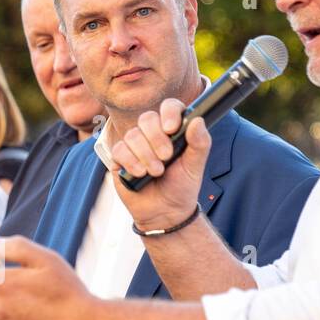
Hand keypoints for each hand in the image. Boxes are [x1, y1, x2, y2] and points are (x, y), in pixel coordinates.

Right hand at [109, 100, 211, 231]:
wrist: (165, 212)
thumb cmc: (181, 187)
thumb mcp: (195, 166)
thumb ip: (200, 143)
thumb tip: (198, 120)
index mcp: (172, 130)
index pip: (169, 107)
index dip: (169, 113)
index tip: (171, 129)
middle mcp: (152, 134)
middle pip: (147, 118)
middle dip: (156, 138)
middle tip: (166, 157)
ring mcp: (134, 146)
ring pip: (132, 135)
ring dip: (145, 155)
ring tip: (156, 172)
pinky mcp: (120, 159)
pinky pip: (119, 150)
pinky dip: (131, 162)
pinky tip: (140, 174)